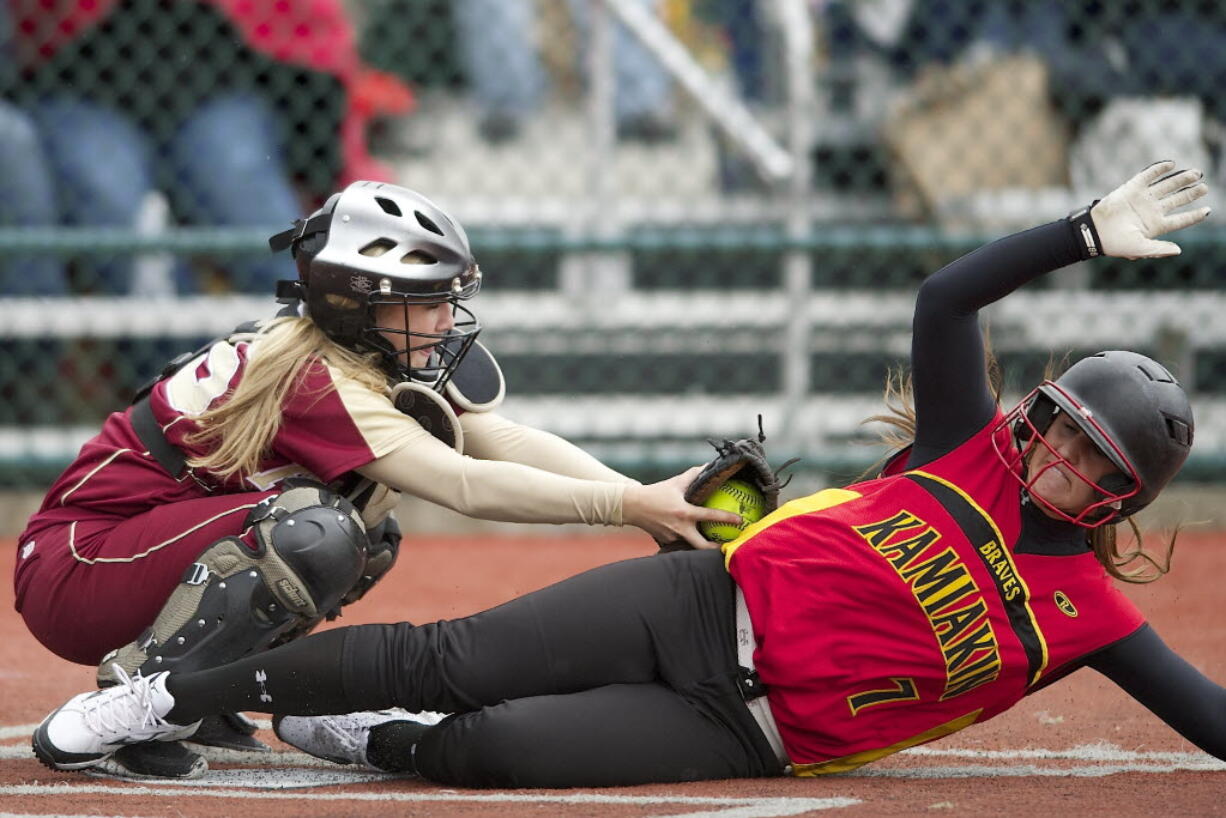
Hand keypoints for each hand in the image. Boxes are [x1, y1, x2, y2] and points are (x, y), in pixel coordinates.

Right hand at [623, 466, 742, 549]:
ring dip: (702, 544)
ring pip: (691, 545)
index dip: (727, 518)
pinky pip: (681, 542)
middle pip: (703, 546)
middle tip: (728, 545)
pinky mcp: (666, 542)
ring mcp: (672, 537)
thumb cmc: (655, 493)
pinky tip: (693, 538)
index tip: (740, 521)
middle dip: (717, 549)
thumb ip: (693, 475)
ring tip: (714, 543)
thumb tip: (708, 466)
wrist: (632, 506)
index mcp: (684, 512)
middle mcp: (680, 528)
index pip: (711, 516)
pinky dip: (688, 540)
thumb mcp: (675, 483)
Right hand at [1090, 161, 1210, 258]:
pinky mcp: (1132, 187)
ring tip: (1196, 174)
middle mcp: (1151, 210)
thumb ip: (1159, 249)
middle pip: (1176, 200)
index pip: (1180, 220)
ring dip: (1182, 179)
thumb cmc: (1115, 243)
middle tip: (1204, 187)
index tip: (1207, 210)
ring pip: (1167, 186)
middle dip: (1191, 193)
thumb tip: (1178, 251)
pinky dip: (1159, 169)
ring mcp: (1143, 198)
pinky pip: (1148, 176)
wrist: (1094, 231)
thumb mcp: (1139, 249)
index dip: (1194, 215)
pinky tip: (1172, 164)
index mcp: (1155, 225)